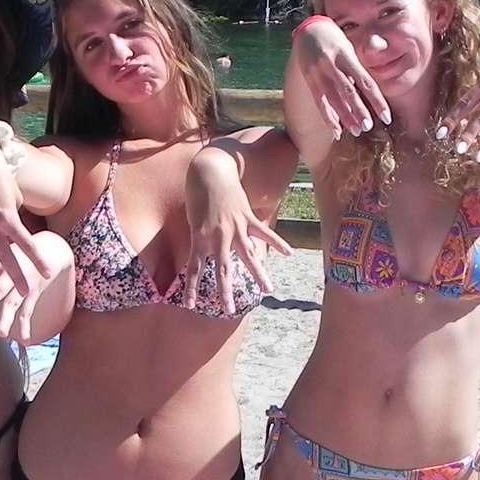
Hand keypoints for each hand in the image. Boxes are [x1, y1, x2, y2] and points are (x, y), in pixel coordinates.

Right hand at [0, 148, 53, 337]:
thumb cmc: (2, 178)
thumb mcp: (15, 198)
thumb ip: (14, 220)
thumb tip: (12, 235)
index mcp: (9, 218)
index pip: (27, 244)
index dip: (38, 259)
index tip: (47, 273)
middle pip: (6, 257)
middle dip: (16, 276)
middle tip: (24, 293)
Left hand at [0, 259, 40, 342]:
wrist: (49, 249)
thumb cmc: (17, 254)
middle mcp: (11, 274)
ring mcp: (23, 285)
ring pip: (13, 304)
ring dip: (7, 320)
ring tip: (1, 335)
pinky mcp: (33, 293)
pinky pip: (28, 312)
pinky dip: (26, 327)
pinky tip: (24, 342)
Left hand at [181, 148, 291, 310]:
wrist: (210, 169)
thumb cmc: (197, 193)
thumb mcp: (192, 218)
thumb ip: (201, 237)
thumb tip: (205, 252)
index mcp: (200, 238)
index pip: (195, 269)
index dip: (192, 288)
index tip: (191, 306)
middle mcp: (218, 236)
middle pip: (223, 270)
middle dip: (225, 291)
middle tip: (229, 310)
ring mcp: (235, 227)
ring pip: (248, 256)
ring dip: (258, 274)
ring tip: (268, 289)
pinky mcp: (247, 217)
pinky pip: (264, 232)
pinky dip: (277, 242)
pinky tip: (288, 253)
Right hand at [292, 18, 389, 138]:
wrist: (310, 29)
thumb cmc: (337, 41)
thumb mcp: (350, 49)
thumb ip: (359, 69)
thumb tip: (370, 94)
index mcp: (347, 56)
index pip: (366, 82)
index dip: (377, 101)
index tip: (386, 117)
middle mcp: (332, 64)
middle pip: (348, 92)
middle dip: (359, 111)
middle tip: (368, 127)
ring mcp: (318, 72)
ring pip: (333, 99)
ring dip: (345, 117)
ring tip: (356, 131)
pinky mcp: (309, 79)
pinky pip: (320, 102)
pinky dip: (328, 117)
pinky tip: (336, 131)